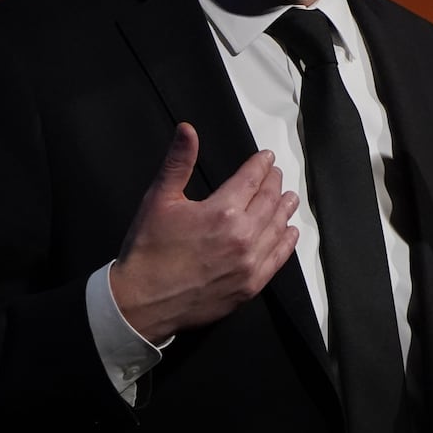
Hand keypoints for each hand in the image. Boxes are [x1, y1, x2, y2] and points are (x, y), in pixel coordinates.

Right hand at [110, 122, 300, 342]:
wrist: (142, 302)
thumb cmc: (148, 250)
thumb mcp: (159, 199)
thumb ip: (178, 162)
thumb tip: (188, 129)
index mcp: (222, 211)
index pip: (252, 179)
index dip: (261, 164)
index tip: (267, 158)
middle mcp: (243, 236)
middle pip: (269, 200)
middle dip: (274, 183)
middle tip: (276, 174)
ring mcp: (249, 263)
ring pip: (277, 227)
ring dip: (284, 208)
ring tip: (289, 197)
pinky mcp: (250, 285)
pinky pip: (278, 259)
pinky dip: (287, 242)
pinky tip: (290, 232)